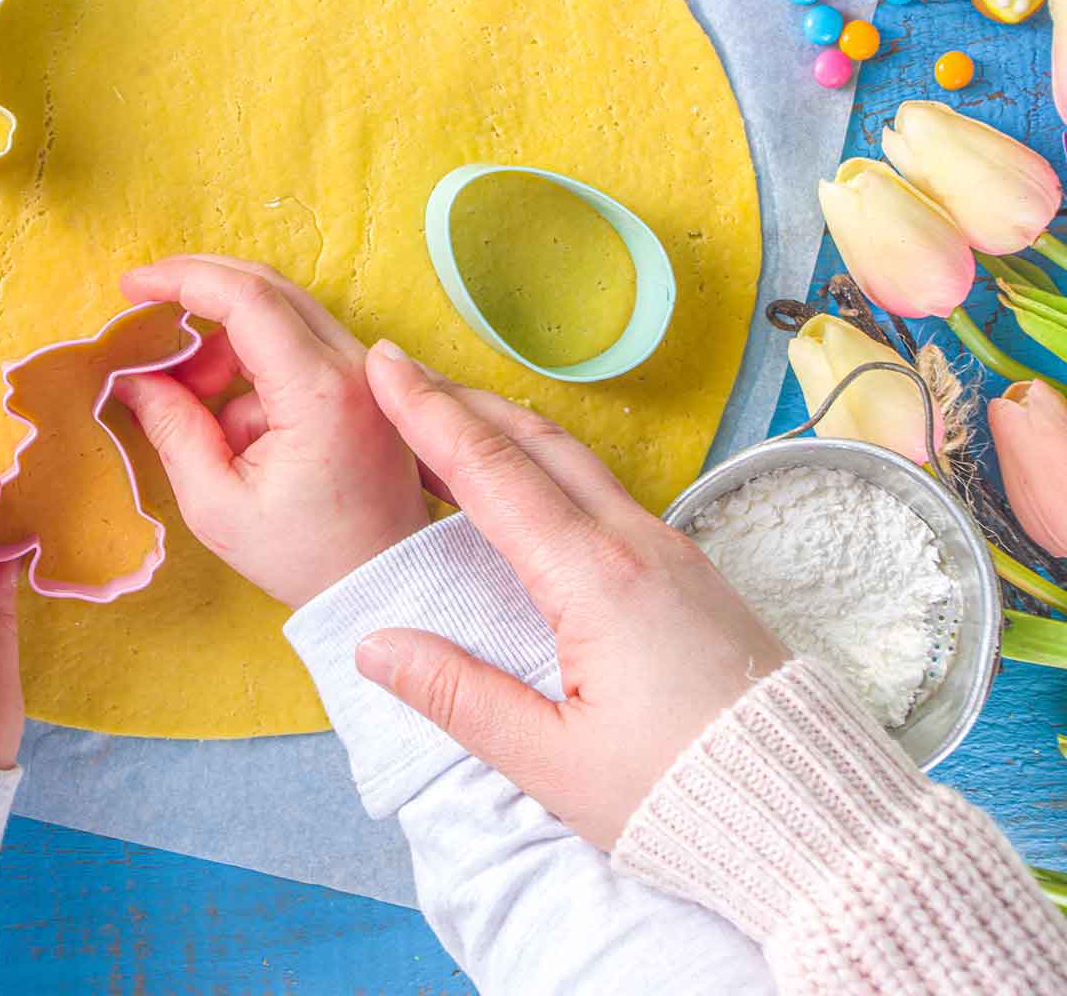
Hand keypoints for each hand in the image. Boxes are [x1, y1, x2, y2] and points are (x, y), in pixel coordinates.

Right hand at [113, 255, 432, 607]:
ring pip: (280, 312)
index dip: (182, 280)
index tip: (131, 286)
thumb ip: (172, 429)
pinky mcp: (365, 382)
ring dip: (222, 336)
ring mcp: (367, 370)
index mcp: (320, 392)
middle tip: (143, 314)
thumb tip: (133, 376)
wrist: (383, 583)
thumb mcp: (217, 504)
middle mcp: (355, 366)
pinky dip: (250, 358)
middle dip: (196, 292)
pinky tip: (225, 412)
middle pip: (267, 288)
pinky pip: (297, 341)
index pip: (247, 298)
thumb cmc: (306, 556)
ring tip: (184, 393)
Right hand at [352, 342, 789, 848]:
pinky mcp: (688, 575)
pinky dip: (542, 467)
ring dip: (502, 429)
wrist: (810, 817)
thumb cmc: (682, 793)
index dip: (429, 414)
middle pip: (535, 442)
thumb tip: (374, 646)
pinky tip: (518, 489)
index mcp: (596, 580)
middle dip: (461, 401)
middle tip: (399, 374)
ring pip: (574, 461)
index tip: (383, 367)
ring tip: (445, 418)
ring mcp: (670, 554)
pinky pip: (602, 494)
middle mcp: (637, 546)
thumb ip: (456, 695)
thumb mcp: (551, 761)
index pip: (491, 472)